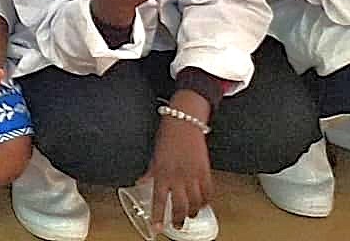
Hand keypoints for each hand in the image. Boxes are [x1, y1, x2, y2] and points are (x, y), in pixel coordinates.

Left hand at [148, 96, 215, 231]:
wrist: (184, 121)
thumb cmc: (167, 136)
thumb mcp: (154, 155)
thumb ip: (150, 172)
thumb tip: (141, 182)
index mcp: (162, 172)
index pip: (159, 200)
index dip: (158, 216)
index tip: (156, 228)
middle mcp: (178, 176)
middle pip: (180, 205)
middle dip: (178, 219)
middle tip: (177, 225)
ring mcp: (193, 174)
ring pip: (195, 202)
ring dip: (192, 211)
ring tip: (189, 215)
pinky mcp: (205, 170)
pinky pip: (208, 191)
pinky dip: (206, 200)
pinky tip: (202, 203)